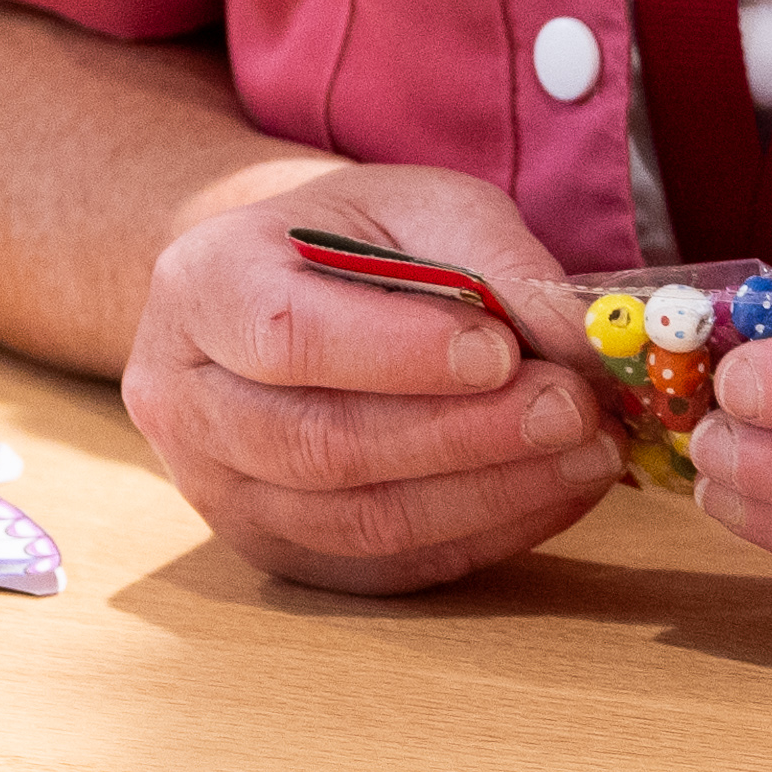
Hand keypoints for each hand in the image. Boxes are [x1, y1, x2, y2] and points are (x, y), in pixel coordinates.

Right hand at [128, 172, 617, 597]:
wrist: (276, 295)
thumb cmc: (347, 242)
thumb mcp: (415, 204)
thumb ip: (491, 258)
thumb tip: (577, 339)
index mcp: (202, 286)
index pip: (288, 336)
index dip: (398, 355)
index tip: (501, 351)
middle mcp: (185, 401)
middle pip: (321, 446)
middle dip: (463, 436)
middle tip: (572, 410)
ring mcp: (221, 492)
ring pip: (357, 522)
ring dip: (489, 496)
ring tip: (586, 453)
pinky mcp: (278, 552)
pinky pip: (385, 566)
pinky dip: (482, 537)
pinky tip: (553, 494)